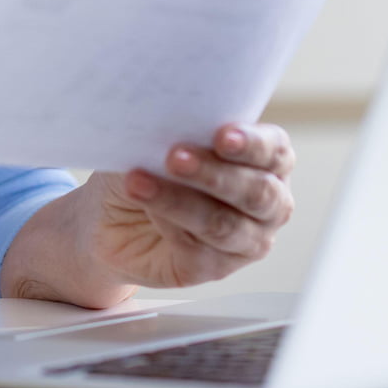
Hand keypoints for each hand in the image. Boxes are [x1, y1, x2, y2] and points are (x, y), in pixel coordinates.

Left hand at [94, 123, 295, 288]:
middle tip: (174, 157)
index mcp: (267, 161)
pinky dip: (167, 223)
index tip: (222, 135)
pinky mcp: (214, 268)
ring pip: (224, 224)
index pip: (275, 150)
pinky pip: (197, 250)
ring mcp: (245, 241)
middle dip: (215, 174)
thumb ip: (182, 126)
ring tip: (140, 181)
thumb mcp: (163, 135)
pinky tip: (143, 204)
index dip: (252, 143)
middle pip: (257, 192)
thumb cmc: (149, 162)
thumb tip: (177, 118)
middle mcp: (268, 203)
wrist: (113, 212)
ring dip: (180, 201)